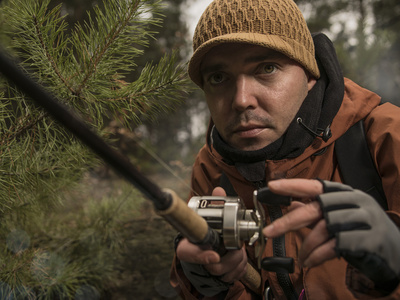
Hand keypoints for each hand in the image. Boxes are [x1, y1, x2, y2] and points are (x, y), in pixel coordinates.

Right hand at [176, 187, 247, 295]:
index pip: (188, 253)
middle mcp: (194, 260)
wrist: (206, 246)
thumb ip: (214, 203)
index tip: (215, 255)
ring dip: (238, 262)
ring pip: (226, 273)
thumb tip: (219, 190)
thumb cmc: (208, 230)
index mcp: (187, 246)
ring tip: (238, 251)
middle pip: (215, 267)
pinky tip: (238, 260)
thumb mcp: (209, 214)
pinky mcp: (218, 278)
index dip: (202, 256)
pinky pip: (233, 277)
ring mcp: (206, 270)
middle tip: (236, 248)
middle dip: (232, 257)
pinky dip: (240, 269)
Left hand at [262, 179, 399, 291]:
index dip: (293, 185)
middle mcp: (356, 201)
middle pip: (316, 207)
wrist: (397, 254)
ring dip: (307, 245)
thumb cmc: (363, 233)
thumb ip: (316, 212)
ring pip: (324, 228)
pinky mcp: (369, 240)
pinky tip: (310, 262)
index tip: (271, 186)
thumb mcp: (339, 218)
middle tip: (269, 231)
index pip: (316, 184)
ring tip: (301, 257)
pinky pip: (335, 246)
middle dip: (289, 221)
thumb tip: (292, 204)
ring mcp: (365, 219)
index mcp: (346, 193)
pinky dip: (318, 255)